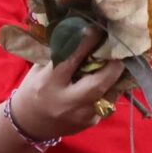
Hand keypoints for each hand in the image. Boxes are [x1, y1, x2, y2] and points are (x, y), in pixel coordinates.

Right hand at [11, 26, 127, 140]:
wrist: (29, 124)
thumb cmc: (33, 90)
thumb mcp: (39, 70)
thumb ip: (59, 54)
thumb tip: (80, 30)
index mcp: (49, 83)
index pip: (71, 60)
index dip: (87, 43)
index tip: (98, 28)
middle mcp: (66, 102)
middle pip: (98, 83)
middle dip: (113, 65)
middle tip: (121, 48)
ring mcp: (81, 115)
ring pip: (109, 94)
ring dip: (117, 77)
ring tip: (122, 61)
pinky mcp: (90, 122)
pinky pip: (108, 103)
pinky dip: (111, 89)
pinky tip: (112, 80)